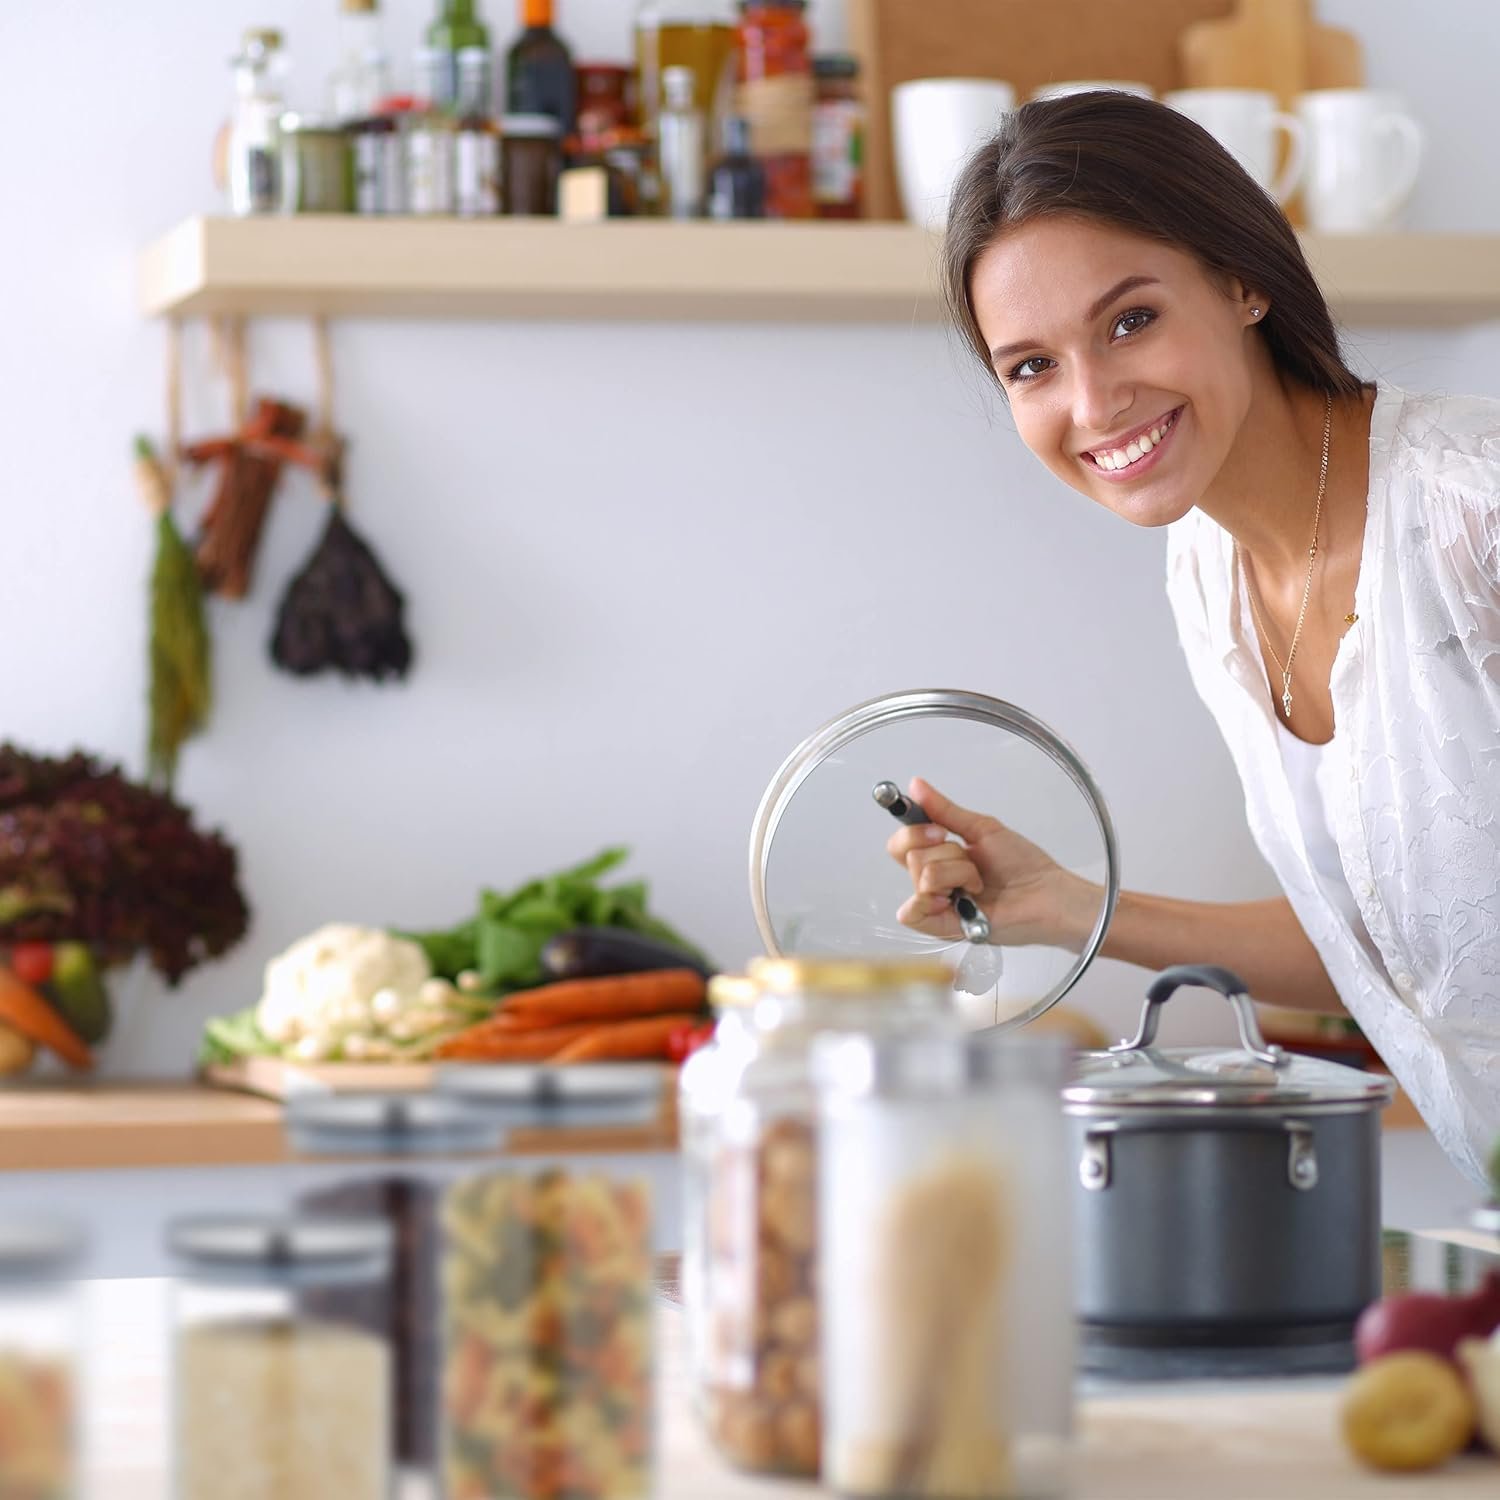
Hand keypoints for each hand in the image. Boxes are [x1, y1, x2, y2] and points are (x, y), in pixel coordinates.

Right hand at [885, 778, 1099, 949]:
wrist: (1046, 893)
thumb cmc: (1023, 865)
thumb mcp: (981, 829)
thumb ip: (944, 810)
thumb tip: (916, 785)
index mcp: (940, 857)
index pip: (901, 843)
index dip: (914, 831)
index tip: (940, 830)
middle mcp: (934, 881)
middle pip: (910, 856)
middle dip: (947, 852)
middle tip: (971, 860)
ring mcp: (937, 905)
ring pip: (921, 877)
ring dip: (958, 874)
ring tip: (979, 884)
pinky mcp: (942, 927)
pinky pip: (911, 913)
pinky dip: (932, 900)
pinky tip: (958, 899)